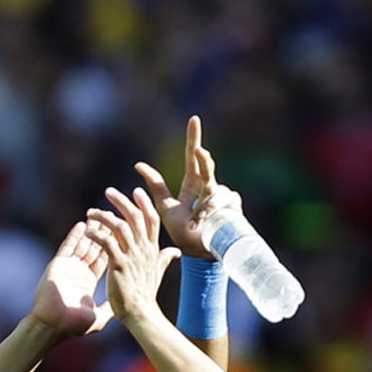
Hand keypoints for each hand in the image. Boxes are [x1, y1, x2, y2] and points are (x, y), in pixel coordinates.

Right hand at [27, 223, 113, 336]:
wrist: (52, 326)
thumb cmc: (74, 325)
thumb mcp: (98, 317)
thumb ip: (110, 309)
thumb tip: (124, 308)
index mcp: (88, 282)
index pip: (103, 259)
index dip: (112, 247)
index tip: (122, 235)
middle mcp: (78, 272)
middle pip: (94, 248)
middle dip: (104, 234)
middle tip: (114, 218)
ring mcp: (68, 267)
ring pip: (83, 245)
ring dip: (92, 231)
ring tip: (101, 216)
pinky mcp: (58, 265)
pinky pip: (68, 247)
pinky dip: (75, 236)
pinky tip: (83, 225)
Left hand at [82, 189, 178, 323]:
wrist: (140, 313)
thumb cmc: (146, 294)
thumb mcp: (157, 272)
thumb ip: (164, 258)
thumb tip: (175, 251)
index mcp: (152, 249)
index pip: (151, 219)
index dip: (144, 203)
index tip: (136, 191)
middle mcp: (144, 249)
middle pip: (135, 216)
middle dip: (122, 201)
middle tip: (109, 192)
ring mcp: (132, 256)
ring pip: (119, 226)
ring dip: (104, 216)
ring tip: (91, 213)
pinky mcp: (119, 264)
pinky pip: (107, 242)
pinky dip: (97, 234)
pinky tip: (88, 231)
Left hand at [132, 114, 235, 260]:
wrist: (197, 253)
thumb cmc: (182, 231)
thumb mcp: (165, 207)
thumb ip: (155, 186)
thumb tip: (138, 165)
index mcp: (192, 184)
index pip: (192, 158)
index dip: (193, 138)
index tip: (193, 118)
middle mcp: (208, 188)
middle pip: (207, 167)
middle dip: (204, 159)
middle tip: (198, 151)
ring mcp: (222, 197)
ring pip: (215, 189)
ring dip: (206, 203)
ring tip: (198, 219)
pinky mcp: (233, 208)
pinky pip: (226, 202)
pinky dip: (215, 210)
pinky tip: (209, 220)